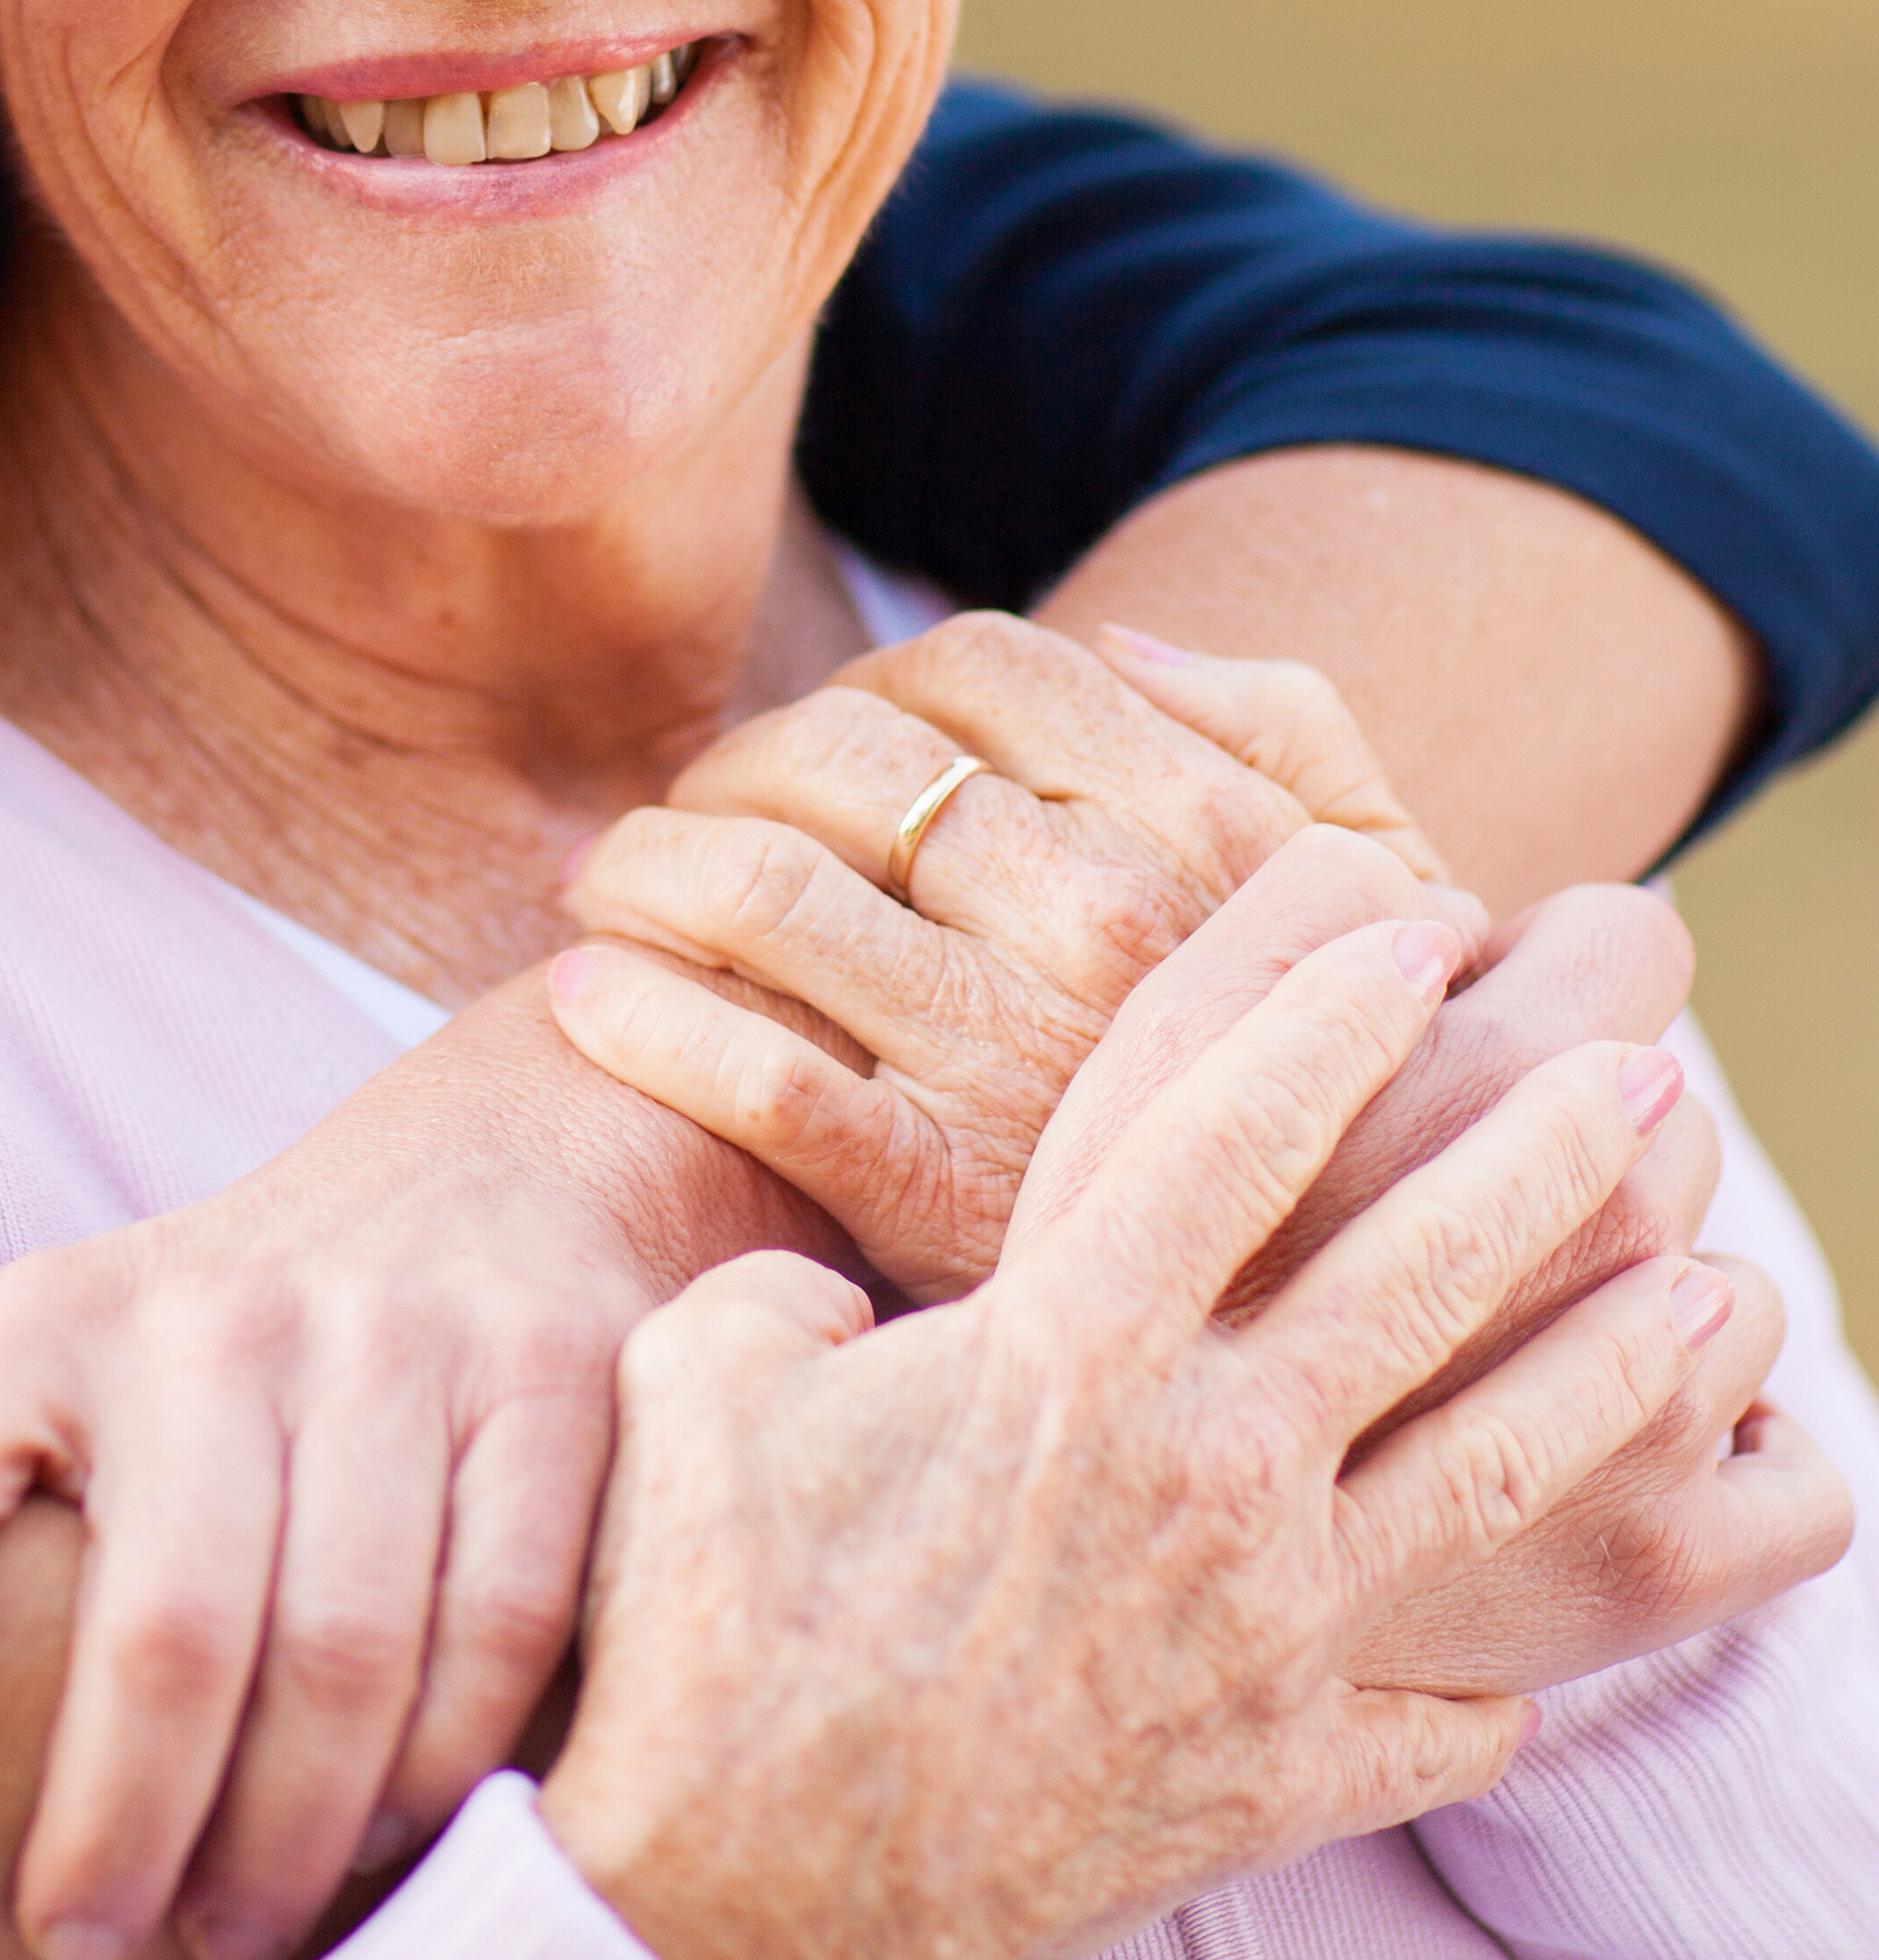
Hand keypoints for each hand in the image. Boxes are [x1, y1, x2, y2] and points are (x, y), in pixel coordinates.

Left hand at [0, 975, 806, 1959]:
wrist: (490, 1168)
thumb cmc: (203, 1314)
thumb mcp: (3, 1326)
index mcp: (46, 1316)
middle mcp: (216, 1317)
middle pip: (169, 1620)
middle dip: (125, 1837)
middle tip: (89, 1953)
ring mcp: (395, 1343)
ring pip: (347, 1649)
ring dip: (289, 1845)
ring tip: (232, 1944)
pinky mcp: (550, 1383)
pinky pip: (501, 1630)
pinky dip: (450, 1776)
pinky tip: (395, 1851)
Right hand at [538, 889, 1730, 1959]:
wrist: (725, 1880)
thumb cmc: (689, 1610)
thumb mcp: (699, 1379)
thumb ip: (788, 1290)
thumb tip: (830, 1292)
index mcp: (1059, 1358)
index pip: (1228, 1132)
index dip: (1323, 1008)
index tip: (1401, 920)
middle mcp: (1195, 1477)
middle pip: (1415, 1282)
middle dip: (1536, 1159)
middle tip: (1640, 1077)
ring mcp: (1256, 1637)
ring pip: (1486, 1474)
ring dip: (1608, 1371)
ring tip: (1703, 1296)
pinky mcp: (1268, 1773)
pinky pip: (1440, 1722)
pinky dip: (1494, 1676)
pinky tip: (1525, 1646)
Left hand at [552, 616, 1447, 1290]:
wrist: (1340, 1328)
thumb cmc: (1350, 1085)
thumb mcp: (1383, 882)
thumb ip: (1282, 727)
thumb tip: (1119, 637)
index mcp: (1204, 825)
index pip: (969, 668)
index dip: (862, 682)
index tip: (811, 738)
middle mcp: (1104, 924)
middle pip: (837, 760)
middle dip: (728, 768)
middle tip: (677, 812)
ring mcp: (1011, 1055)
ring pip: (760, 890)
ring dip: (645, 866)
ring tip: (606, 883)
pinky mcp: (926, 1191)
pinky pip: (741, 1067)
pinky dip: (634, 1012)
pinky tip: (582, 995)